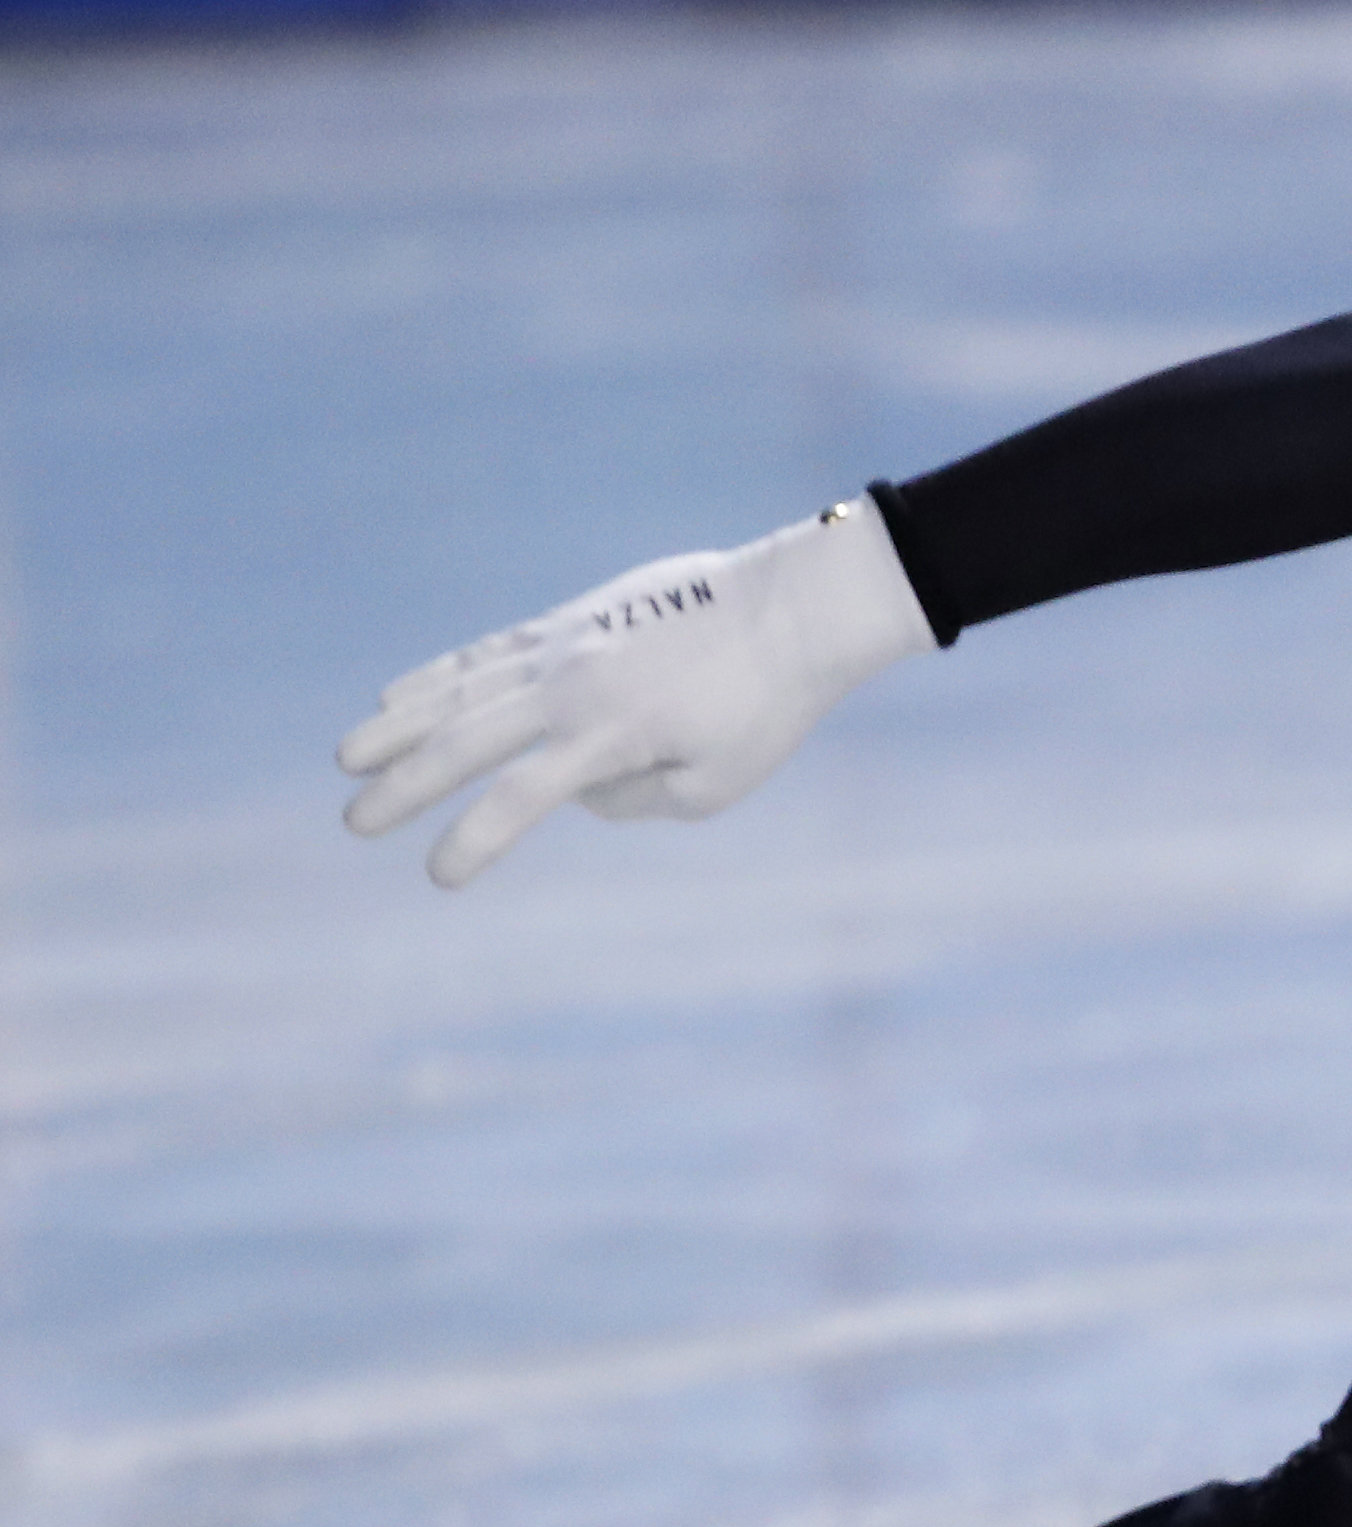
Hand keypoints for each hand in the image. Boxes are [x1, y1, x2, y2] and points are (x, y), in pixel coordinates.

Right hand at [337, 498, 935, 887]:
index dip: (474, 839)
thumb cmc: (766, 707)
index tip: (439, 878)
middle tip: (352, 824)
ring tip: (345, 759)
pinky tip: (394, 696)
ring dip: (399, 727)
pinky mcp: (570, 621)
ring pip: (461, 689)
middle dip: (406, 785)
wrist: (792, 609)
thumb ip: (637, 802)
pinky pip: (487, 652)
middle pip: (468, 741)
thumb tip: (580, 794)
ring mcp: (565, 646)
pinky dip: (436, 675)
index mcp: (613, 735)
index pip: (522, 797)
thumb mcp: (716, 783)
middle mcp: (573, 687)